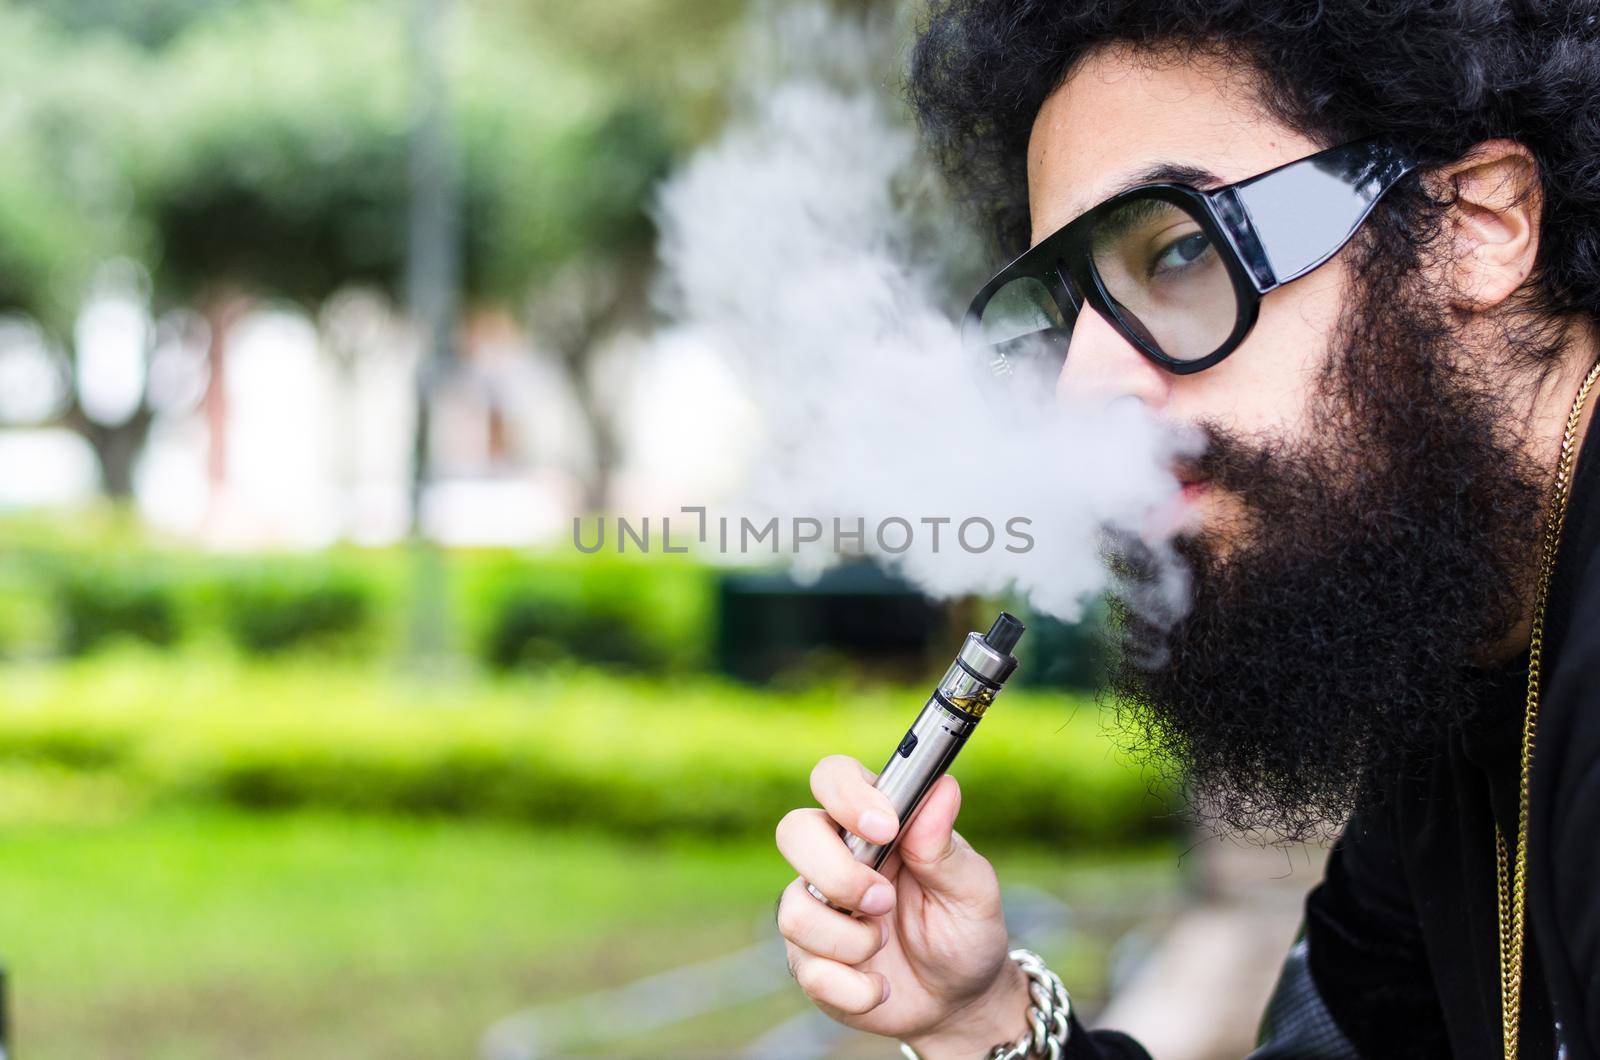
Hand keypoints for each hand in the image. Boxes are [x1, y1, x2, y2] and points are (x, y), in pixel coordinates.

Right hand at [774, 756, 1031, 1055]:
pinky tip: (880, 987)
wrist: (957, 1000)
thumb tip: (942, 788)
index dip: (846, 795)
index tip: (885, 828)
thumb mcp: (971, 889)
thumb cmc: (965, 929)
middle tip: (883, 900)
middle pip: (793, 832)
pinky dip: (854, 987)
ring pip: (794, 911)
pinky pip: (809, 970)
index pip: (834, 777)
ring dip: (850, 939)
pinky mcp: (809, 960)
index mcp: (874, 823)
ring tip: (884, 946)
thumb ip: (945, 845)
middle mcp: (835, 857)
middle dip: (837, 872)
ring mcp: (816, 908)